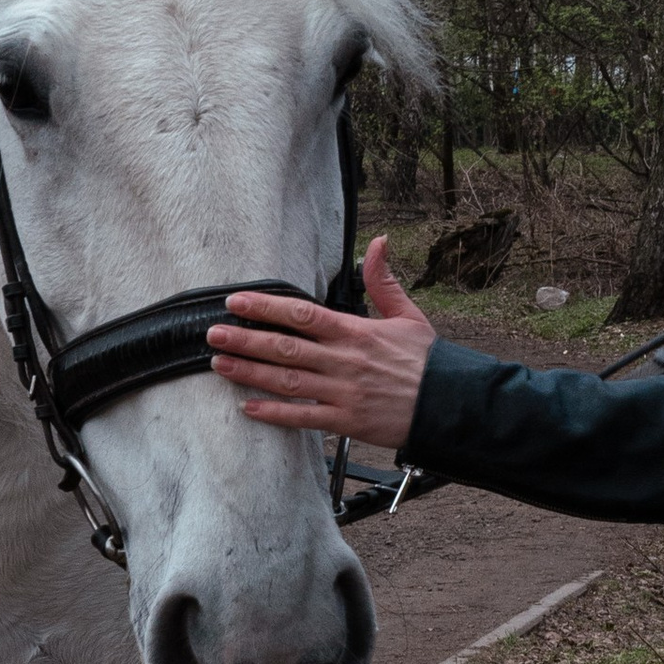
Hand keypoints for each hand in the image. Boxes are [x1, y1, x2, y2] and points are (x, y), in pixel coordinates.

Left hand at [208, 236, 435, 448]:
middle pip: (285, 348)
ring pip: (287, 381)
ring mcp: (343, 393)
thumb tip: (378, 242)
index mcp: (356, 332)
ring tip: (219, 364)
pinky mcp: (346, 421)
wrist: (452, 406)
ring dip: (250, 373)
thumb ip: (383, 281)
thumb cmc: (429, 362)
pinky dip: (274, 414)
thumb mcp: (409, 315)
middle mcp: (344, 362)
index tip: (236, 301)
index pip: (302, 315)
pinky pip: (303, 418)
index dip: (266, 307)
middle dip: (246, 339)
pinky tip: (248, 408)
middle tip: (211, 334)